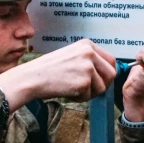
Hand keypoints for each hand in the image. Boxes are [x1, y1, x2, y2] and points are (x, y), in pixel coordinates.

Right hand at [0, 39, 115, 110]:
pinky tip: (67, 91)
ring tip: (73, 88)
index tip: (99, 80)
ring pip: (102, 87)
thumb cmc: (49, 69)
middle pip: (111, 74)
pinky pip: (90, 96)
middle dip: (102, 84)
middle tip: (88, 89)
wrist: (32, 77)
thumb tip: (108, 72)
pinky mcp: (84, 82)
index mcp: (87, 44)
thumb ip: (89, 60)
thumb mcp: (72, 55)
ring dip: (90, 92)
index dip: (106, 73)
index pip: (111, 60)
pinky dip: (80, 98)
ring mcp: (87, 67)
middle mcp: (89, 53)